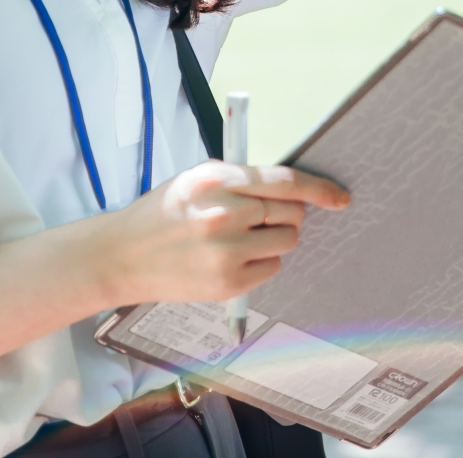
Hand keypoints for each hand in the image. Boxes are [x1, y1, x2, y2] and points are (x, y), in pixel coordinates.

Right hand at [95, 161, 350, 307]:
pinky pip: (272, 267)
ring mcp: (227, 251)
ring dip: (275, 238)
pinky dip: (261, 261)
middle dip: (286, 214)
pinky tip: (232, 258)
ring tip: (242, 238)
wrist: (123, 254)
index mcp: (218, 179)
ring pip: (287, 241)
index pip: (285, 181)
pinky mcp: (228, 283)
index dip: (319, 189)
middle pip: (292, 213)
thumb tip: (292, 186)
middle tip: (259, 217)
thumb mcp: (196, 179)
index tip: (340, 197)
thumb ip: (241, 179)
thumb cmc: (163, 212)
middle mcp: (225, 213)